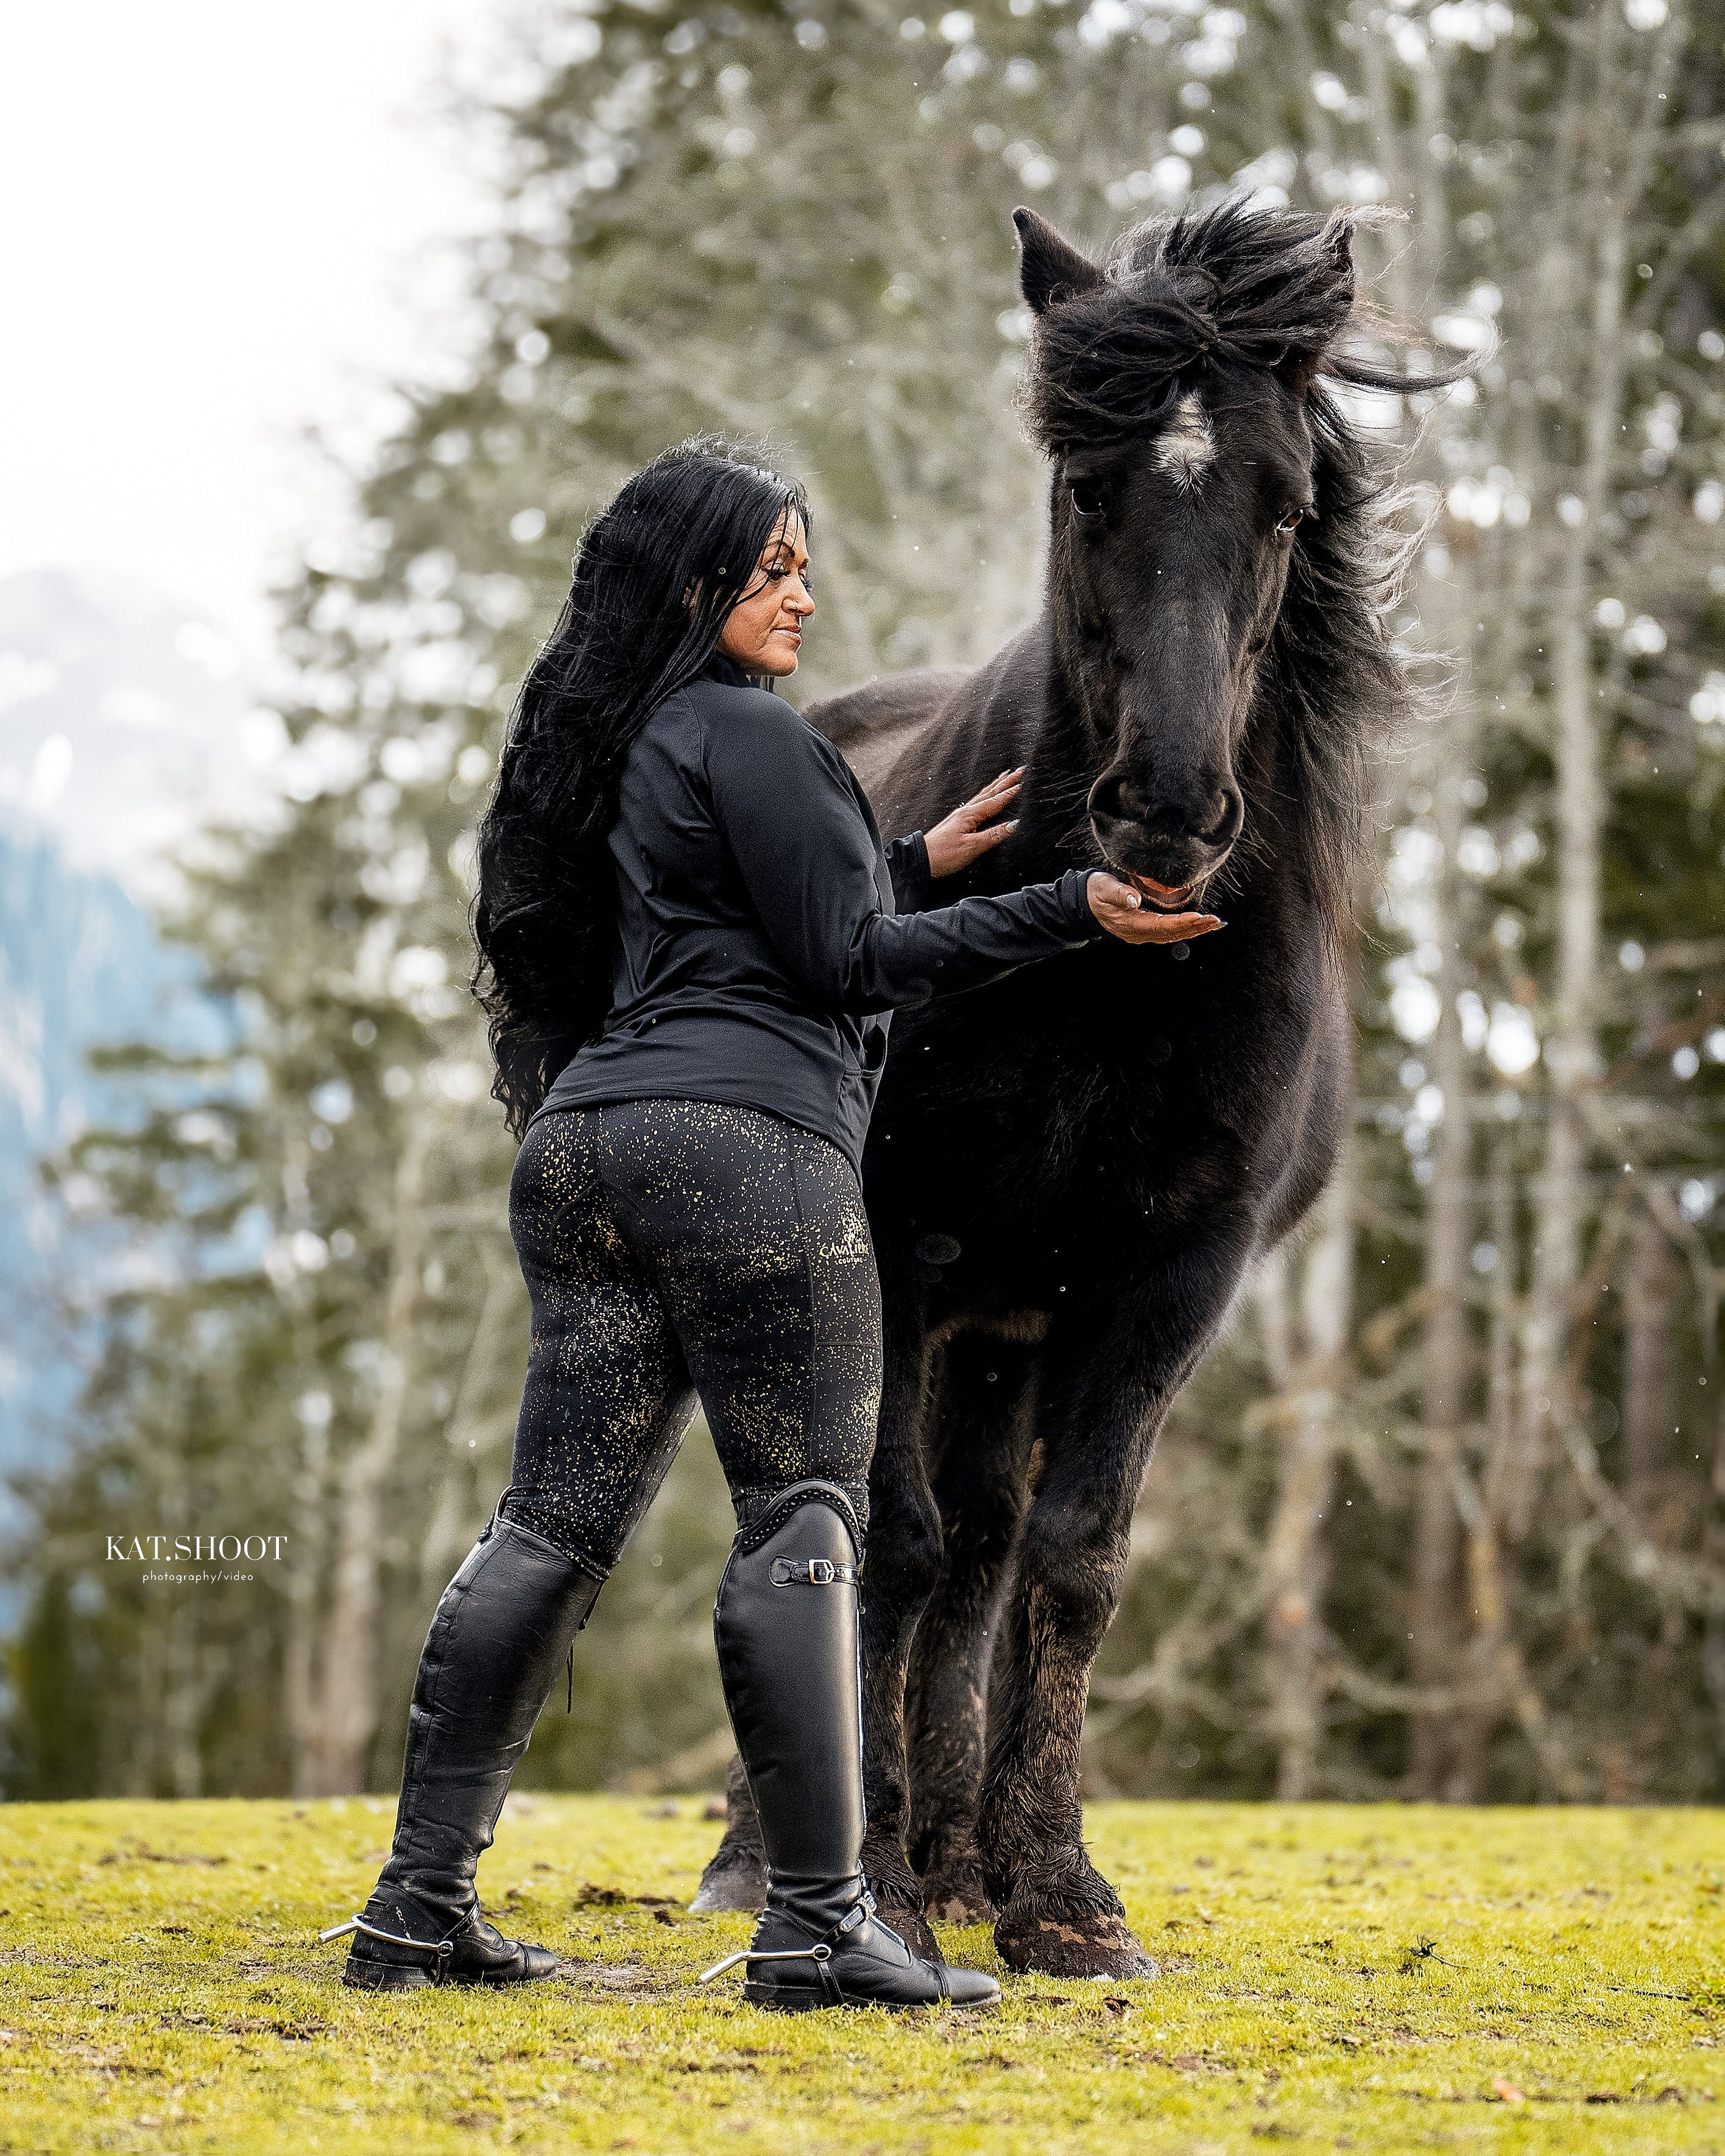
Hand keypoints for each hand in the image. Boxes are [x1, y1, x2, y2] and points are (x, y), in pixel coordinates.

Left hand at [923, 767, 1025, 877]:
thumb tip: (1014, 824)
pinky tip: (984, 798)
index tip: (1023, 783)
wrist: (919, 859)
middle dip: (1005, 782)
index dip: (1010, 793)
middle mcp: (965, 812)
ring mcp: (960, 816)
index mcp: (970, 815)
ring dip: (995, 786)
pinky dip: (984, 796)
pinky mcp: (956, 823)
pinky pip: (975, 804)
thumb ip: (994, 835)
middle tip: (1019, 771)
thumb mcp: (972, 847)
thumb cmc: (943, 855)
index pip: (996, 801)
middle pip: (989, 793)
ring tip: (1004, 776)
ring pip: (982, 796)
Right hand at [1086, 873, 1223, 945]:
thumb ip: (1119, 893)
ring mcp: (1141, 934)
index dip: (1182, 923)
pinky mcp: (1144, 930)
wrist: (1084, 903)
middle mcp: (1138, 933)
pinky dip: (1185, 930)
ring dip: (1193, 931)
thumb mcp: (1104, 888)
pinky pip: (1168, 933)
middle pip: (1171, 933)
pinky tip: (1197, 926)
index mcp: (1130, 923)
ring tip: (1213, 925)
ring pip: (1172, 935)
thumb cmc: (1095, 892)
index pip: (1161, 925)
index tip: (1200, 917)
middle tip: (1216, 921)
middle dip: (1195, 928)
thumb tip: (1134, 900)